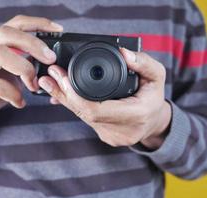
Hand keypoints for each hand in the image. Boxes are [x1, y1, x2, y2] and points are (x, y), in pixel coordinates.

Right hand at [0, 15, 62, 134]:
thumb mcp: (6, 75)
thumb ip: (20, 64)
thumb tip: (46, 60)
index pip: (12, 24)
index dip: (37, 23)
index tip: (58, 29)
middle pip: (6, 33)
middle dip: (34, 44)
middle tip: (50, 58)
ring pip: (0, 54)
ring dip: (25, 69)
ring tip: (33, 84)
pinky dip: (14, 93)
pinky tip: (19, 102)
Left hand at [39, 48, 171, 148]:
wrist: (156, 121)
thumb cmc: (154, 96)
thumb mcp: (157, 75)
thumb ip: (142, 62)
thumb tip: (122, 51)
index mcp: (137, 115)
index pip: (97, 109)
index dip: (75, 96)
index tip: (62, 78)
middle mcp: (123, 130)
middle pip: (85, 113)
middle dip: (64, 94)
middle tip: (50, 76)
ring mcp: (113, 137)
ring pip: (82, 117)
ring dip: (66, 99)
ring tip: (51, 81)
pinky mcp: (106, 137)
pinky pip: (86, 120)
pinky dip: (75, 106)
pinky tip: (62, 94)